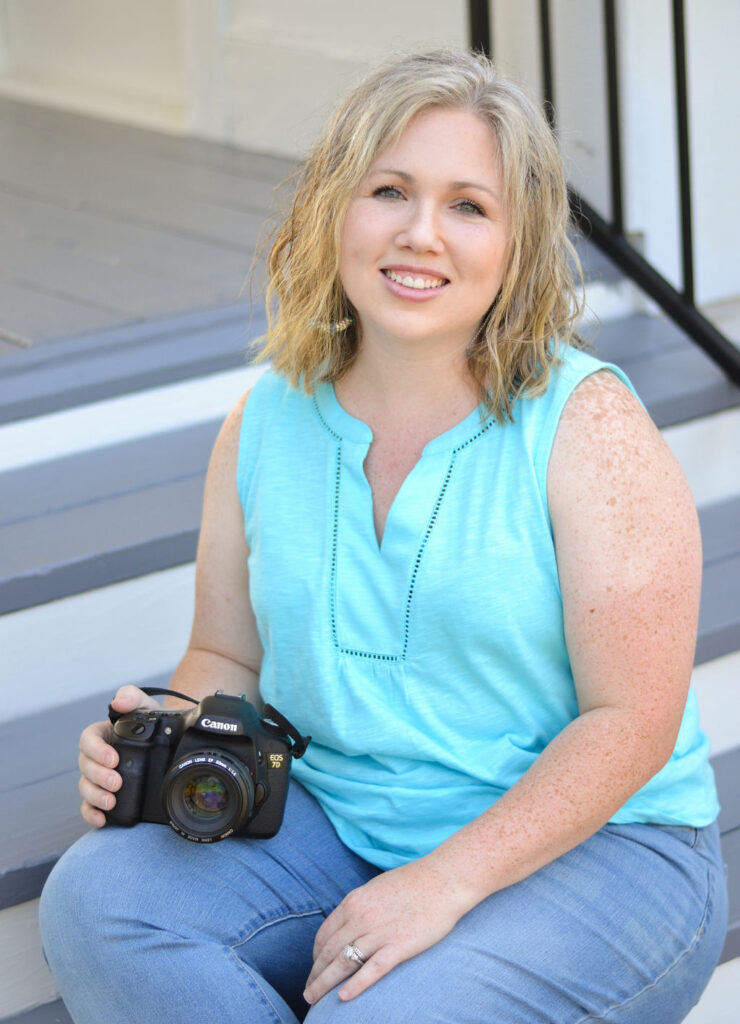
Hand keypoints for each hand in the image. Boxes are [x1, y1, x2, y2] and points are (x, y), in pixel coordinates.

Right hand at [78, 684, 158, 826]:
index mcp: (101, 734)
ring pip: (86, 788)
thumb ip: (131, 696)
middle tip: (116, 782)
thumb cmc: (150, 722)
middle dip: (98, 776)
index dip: (96, 751)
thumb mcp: (144, 704)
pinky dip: (91, 814)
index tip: (113, 759)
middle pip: (85, 767)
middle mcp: (96, 757)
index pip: (88, 740)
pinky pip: (89, 807)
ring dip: (95, 796)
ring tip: (111, 801)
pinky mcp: (103, 795)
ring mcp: (98, 777)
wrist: (168, 741)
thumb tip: (118, 702)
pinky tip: (102, 819)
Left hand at [303, 856, 472, 1004]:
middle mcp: (360, 917)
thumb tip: (348, 924)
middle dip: (315, 974)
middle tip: (308, 991)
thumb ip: (360, 907)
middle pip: (329, 952)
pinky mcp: (398, 946)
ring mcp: (378, 932)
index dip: (315, 955)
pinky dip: (354, 986)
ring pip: (342, 964)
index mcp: (354, 902)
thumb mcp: (376, 888)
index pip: (324, 935)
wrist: (444, 880)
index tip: (315, 968)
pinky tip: (342, 999)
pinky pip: (370, 971)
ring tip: (314, 999)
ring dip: (324, 984)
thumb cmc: (413, 883)